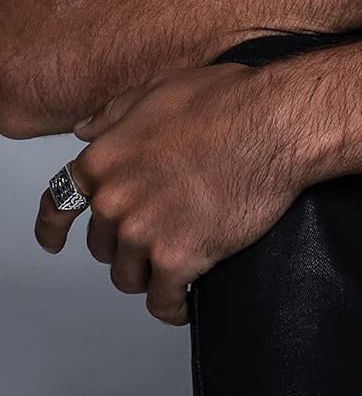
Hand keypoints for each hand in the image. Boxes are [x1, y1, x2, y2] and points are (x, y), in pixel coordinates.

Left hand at [34, 61, 304, 325]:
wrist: (274, 124)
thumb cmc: (227, 101)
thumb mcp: (159, 91)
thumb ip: (115, 114)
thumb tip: (85, 130)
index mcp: (105, 159)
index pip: (59, 203)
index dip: (54, 227)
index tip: (55, 241)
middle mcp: (114, 199)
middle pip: (102, 244)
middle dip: (126, 241)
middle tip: (160, 230)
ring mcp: (143, 232)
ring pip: (128, 276)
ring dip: (150, 273)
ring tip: (177, 262)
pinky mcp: (177, 259)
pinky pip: (163, 300)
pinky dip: (173, 305)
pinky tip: (186, 300)